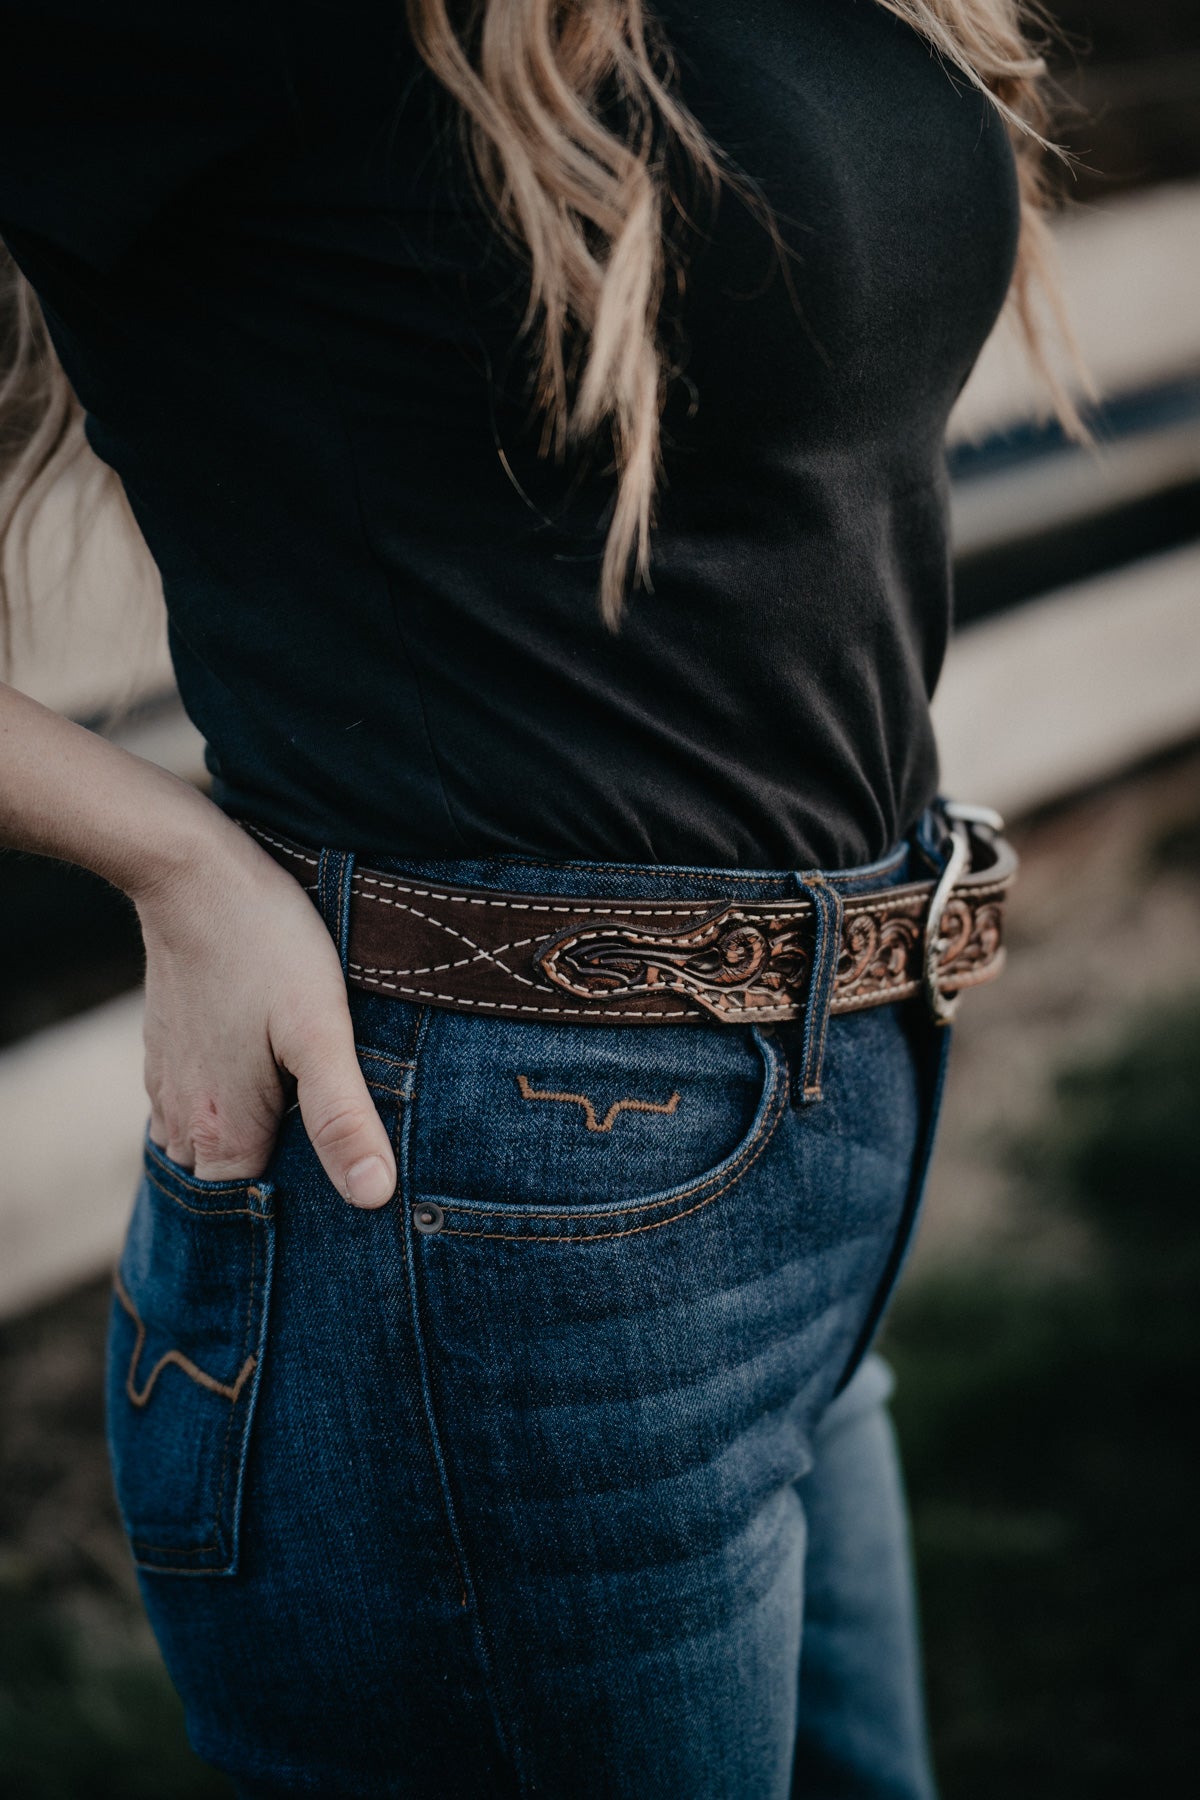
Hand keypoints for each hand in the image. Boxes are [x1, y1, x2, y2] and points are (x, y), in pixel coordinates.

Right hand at [134, 823, 396, 1207]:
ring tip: (310, 1107)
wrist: (194, 874)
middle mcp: (182, 1123)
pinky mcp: (167, 1053)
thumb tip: (373, 1196)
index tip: (350, 1174)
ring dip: (257, 1137)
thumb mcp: (321, 1029)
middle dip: (284, 1172)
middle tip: (341, 1135)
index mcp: (221, 1133)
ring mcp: (167, 1088)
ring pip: (213, 1144)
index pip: (261, 1210)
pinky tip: (271, 1074)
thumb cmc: (268, 946)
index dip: (309, 1204)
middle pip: (236, 1182)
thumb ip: (343, 1116)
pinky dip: (233, 1104)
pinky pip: (200, 1106)